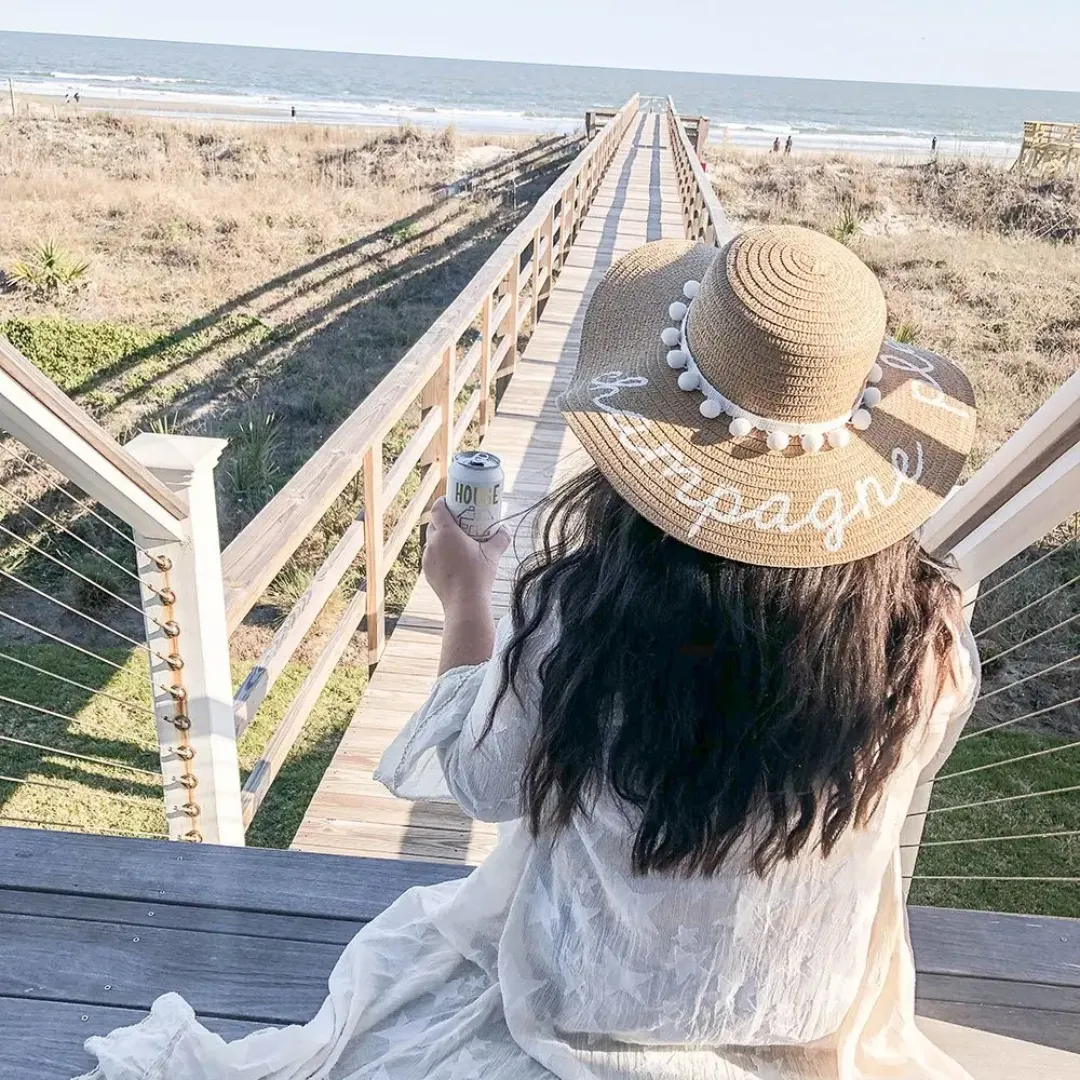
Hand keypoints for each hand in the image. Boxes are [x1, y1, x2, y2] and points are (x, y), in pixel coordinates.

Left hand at [423, 498, 509, 614]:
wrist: (465, 603)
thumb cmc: (478, 576)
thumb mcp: (493, 554)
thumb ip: (501, 537)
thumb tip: (506, 528)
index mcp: (446, 533)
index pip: (437, 509)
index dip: (442, 502)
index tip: (451, 501)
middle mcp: (433, 543)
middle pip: (433, 524)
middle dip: (443, 520)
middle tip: (458, 521)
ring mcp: (427, 558)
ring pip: (431, 541)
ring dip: (440, 538)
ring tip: (455, 541)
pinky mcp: (427, 571)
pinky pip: (431, 557)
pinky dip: (439, 554)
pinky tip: (452, 560)